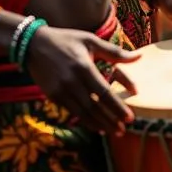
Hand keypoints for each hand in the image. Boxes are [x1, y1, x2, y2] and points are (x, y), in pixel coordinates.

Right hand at [23, 27, 139, 134]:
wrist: (32, 44)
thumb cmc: (66, 40)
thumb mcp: (91, 40)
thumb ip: (114, 52)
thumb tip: (139, 57)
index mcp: (84, 68)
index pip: (104, 93)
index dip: (117, 107)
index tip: (129, 118)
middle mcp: (71, 82)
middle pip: (94, 107)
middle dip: (110, 121)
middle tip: (124, 130)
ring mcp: (60, 91)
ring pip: (82, 113)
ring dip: (99, 124)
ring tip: (113, 132)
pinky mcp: (52, 96)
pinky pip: (72, 111)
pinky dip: (85, 120)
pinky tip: (96, 126)